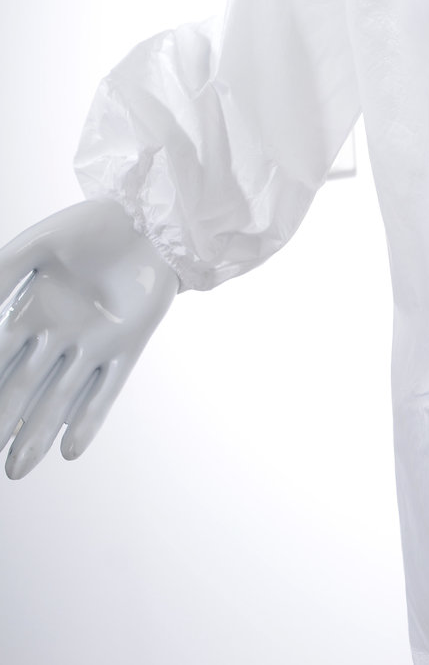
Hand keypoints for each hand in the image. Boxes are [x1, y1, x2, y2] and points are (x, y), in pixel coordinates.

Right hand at [0, 199, 176, 478]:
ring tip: (17, 470)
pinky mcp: (129, 346)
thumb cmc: (92, 226)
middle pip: (22, 389)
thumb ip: (2, 275)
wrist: (152, 220)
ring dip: (37, 434)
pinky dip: (89, 418)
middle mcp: (58, 335)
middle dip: (4, 424)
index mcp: (30, 312)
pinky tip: (70, 450)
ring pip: (59, 399)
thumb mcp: (37, 246)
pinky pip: (107, 390)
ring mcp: (94, 344)